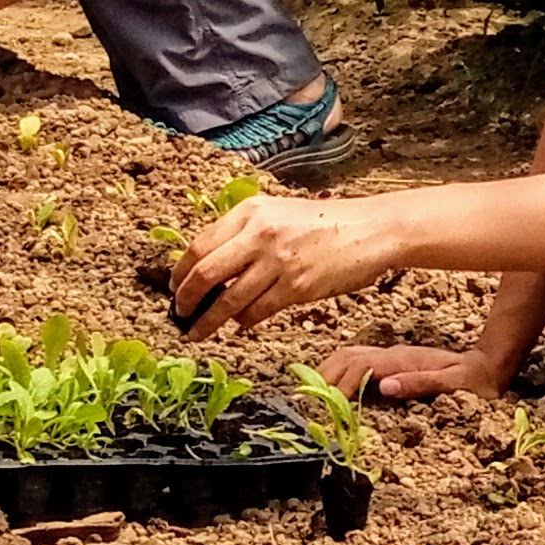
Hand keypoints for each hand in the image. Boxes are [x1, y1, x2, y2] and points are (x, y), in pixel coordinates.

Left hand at [174, 188, 400, 336]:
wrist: (370, 229)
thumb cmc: (325, 223)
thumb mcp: (279, 214)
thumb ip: (246, 234)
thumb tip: (213, 267)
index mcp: (250, 212)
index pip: (200, 246)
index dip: (181, 272)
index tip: (175, 288)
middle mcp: (259, 233)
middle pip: (205, 274)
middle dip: (186, 300)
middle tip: (179, 314)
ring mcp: (277, 261)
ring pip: (228, 300)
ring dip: (208, 321)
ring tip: (198, 332)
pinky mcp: (296, 287)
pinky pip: (257, 311)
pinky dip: (244, 321)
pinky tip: (240, 325)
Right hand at [315, 338, 495, 406]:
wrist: (489, 367)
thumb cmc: (474, 380)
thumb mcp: (456, 383)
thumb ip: (421, 383)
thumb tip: (385, 385)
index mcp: (402, 359)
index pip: (359, 366)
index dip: (338, 385)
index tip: (324, 406)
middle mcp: (393, 355)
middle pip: (346, 356)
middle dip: (323, 376)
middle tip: (305, 401)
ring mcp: (391, 357)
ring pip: (348, 356)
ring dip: (327, 372)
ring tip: (311, 395)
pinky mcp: (392, 364)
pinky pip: (357, 363)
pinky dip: (339, 372)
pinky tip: (332, 388)